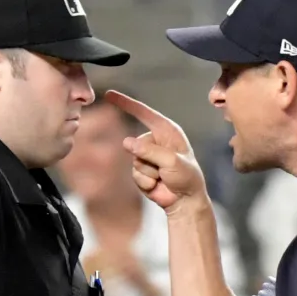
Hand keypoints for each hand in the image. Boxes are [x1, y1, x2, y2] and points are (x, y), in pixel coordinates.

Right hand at [104, 90, 207, 214]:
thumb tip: (126, 142)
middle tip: (165, 169)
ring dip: (148, 172)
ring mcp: (148, 156)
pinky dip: (146, 182)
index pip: (144, 113)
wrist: (186, 200)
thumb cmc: (187, 177)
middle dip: (148, 159)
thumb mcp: (171, 160)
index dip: (126, 103)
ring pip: (134, 160)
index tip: (109, 94)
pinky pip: (135, 174)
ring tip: (163, 177)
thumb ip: (149, 150)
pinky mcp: (142, 171)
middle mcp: (156, 141)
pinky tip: (158, 185)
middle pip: (136, 144)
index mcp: (167, 131)